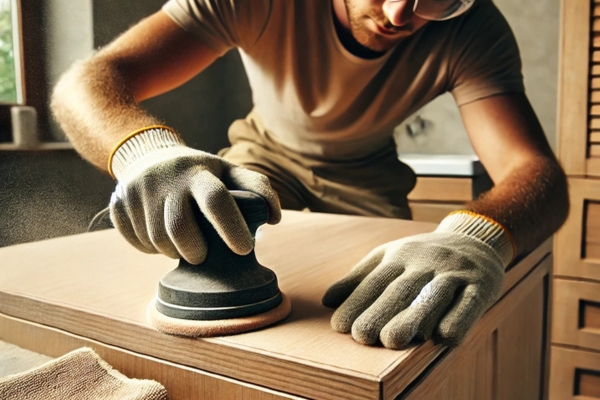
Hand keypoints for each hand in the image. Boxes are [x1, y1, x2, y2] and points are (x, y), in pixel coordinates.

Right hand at [108, 127, 280, 263]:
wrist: (148, 156)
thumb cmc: (199, 172)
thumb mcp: (228, 171)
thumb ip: (257, 188)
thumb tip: (275, 218)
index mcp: (198, 172)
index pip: (216, 200)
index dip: (231, 227)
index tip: (244, 249)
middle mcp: (165, 179)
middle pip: (179, 228)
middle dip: (194, 250)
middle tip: (201, 254)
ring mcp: (137, 191)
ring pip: (157, 240)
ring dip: (173, 251)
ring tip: (182, 242)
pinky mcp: (118, 204)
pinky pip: (137, 242)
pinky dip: (151, 248)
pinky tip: (159, 236)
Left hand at [322, 212, 512, 348]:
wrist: (474, 238)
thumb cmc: (422, 257)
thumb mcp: (389, 258)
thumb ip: (359, 278)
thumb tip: (327, 300)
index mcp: (399, 255)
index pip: (375, 280)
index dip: (356, 303)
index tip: (339, 326)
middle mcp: (425, 261)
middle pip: (401, 289)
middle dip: (379, 313)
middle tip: (362, 336)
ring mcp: (454, 271)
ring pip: (433, 294)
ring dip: (413, 317)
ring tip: (393, 341)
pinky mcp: (481, 284)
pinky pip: (468, 302)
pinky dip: (457, 319)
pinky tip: (442, 336)